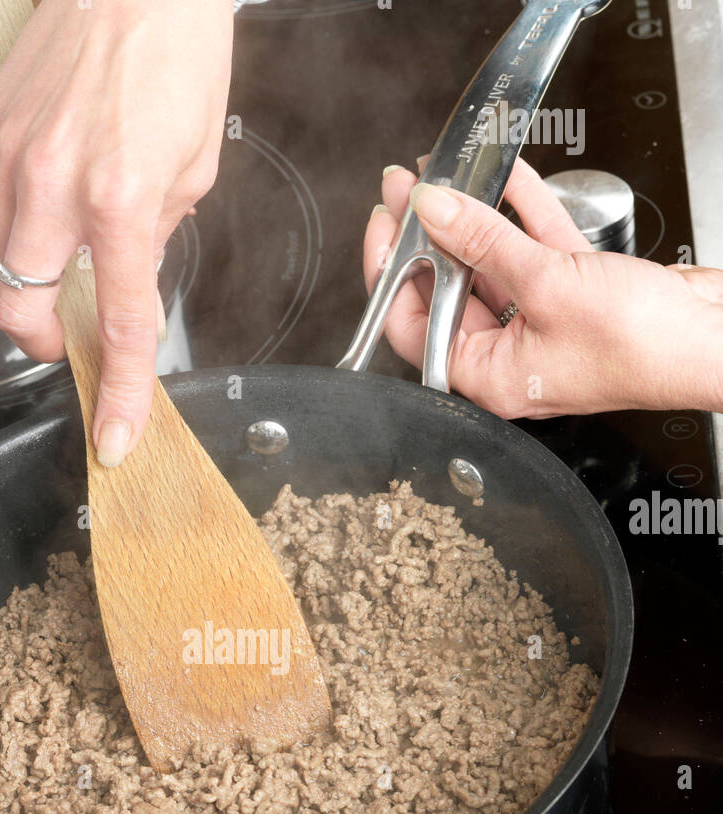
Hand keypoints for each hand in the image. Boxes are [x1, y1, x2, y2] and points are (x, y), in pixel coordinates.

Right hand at [0, 0, 233, 464]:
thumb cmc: (176, 56)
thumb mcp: (196, 166)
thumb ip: (157, 235)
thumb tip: (128, 276)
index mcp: (123, 201)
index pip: (118, 324)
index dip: (120, 392)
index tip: (117, 436)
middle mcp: (55, 184)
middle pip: (15, 311)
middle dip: (41, 342)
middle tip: (70, 335)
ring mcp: (13, 158)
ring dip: (21, 286)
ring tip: (58, 264)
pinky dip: (4, 233)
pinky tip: (38, 217)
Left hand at [364, 157, 722, 416]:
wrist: (713, 340)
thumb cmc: (642, 347)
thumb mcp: (549, 283)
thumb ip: (485, 241)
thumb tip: (434, 210)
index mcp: (487, 377)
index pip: (412, 324)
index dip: (392, 269)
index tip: (386, 222)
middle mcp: (507, 357)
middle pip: (448, 289)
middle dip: (430, 233)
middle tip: (411, 186)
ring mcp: (540, 325)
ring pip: (491, 264)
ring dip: (474, 216)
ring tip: (448, 173)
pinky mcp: (573, 297)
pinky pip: (533, 251)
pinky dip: (520, 213)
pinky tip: (506, 175)